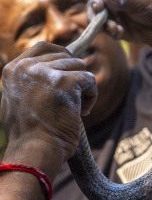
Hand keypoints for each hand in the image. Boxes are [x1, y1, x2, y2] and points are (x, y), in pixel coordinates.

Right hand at [1, 42, 96, 170]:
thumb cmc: (28, 133)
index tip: (68, 69)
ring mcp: (47, 72)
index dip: (60, 55)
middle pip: (65, 56)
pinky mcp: (67, 81)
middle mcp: (28, 66)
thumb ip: (31, 79)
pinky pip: (90, 79)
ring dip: (82, 88)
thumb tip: (53, 66)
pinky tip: (82, 113)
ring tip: (74, 109)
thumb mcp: (18, 98)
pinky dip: (91, 96)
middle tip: (70, 100)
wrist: (33, 152)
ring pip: (80, 66)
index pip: (44, 47)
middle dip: (72, 75)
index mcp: (14, 69)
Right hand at [88, 0, 151, 47]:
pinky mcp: (112, 27)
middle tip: (100, 22)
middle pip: (92, 6)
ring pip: (96, 20)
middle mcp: (110, 0)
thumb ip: (122, 0)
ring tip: (115, 29)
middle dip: (94, 15)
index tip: (98, 6)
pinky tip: (121, 32)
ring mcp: (110, 14)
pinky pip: (105, 31)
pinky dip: (110, 32)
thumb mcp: (139, 1)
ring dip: (103, 26)